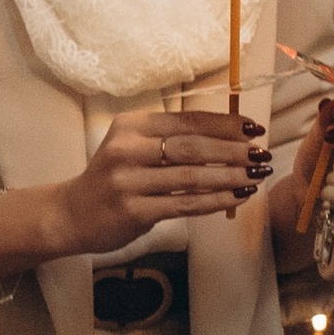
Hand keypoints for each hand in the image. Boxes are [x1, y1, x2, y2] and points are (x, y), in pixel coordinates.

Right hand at [56, 107, 263, 258]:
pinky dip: (216, 200)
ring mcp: (128, 181)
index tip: (254, 128)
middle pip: (192, 146)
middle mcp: (127, 149)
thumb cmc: (113, 179)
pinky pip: (184, 204)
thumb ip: (171, 140)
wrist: (72, 214)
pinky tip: (237, 197)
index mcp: (131, 126)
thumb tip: (230, 138)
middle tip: (261, 155)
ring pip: (192, 177)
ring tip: (256, 176)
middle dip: (234, 150)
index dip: (224, 124)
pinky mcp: (133, 211)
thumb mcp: (134, 148)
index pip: (187, 120)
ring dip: (230, 176)